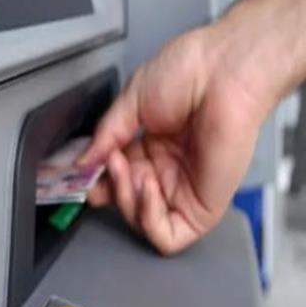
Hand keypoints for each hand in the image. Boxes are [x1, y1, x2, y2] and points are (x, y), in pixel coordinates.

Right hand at [78, 27, 270, 254]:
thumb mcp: (132, 100)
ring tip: (127, 170)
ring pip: (142, 223)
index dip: (97, 180)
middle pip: (125, 203)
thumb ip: (106, 136)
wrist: (224, 69)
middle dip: (109, 188)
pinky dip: (148, 220)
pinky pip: (169, 236)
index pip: (117, 179)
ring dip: (126, 202)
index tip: (81, 173)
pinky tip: (146, 188)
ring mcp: (185, 189)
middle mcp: (168, 171)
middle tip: (106, 164)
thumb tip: (82, 162)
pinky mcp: (204, 205)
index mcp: (152, 147)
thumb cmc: (192, 71)